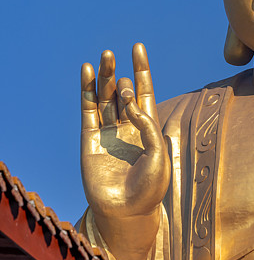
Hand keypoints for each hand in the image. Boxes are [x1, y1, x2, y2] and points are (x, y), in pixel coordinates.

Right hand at [81, 43, 169, 259]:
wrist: (127, 211)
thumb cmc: (149, 187)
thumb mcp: (159, 153)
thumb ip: (148, 125)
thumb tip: (131, 104)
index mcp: (147, 127)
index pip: (144, 91)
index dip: (142, 70)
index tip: (138, 48)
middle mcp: (127, 126)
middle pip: (123, 91)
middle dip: (122, 75)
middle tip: (119, 65)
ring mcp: (108, 131)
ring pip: (105, 96)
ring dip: (105, 75)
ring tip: (105, 55)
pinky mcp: (90, 139)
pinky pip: (88, 110)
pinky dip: (87, 90)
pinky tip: (87, 72)